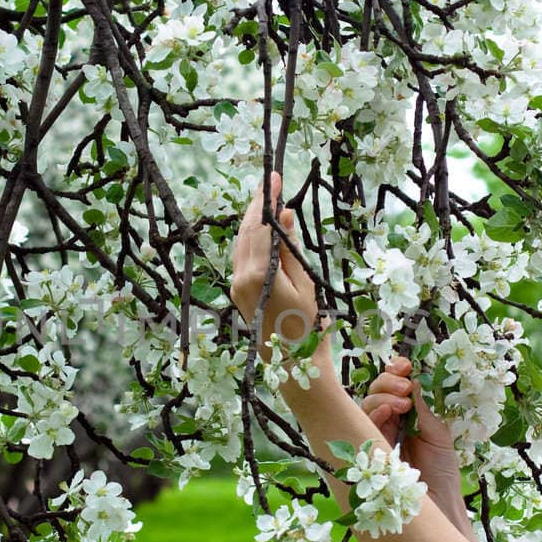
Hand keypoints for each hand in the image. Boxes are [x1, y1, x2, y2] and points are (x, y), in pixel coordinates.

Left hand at [227, 172, 322, 361]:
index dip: (267, 201)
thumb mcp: (305, 284)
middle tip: (271, 181)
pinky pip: (242, 255)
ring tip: (268, 198)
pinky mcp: (237, 290)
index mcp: (259, 275)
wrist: (291, 363)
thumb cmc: (306, 326)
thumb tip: (285, 215)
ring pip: (241, 242)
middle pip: (246, 231)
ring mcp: (236, 284)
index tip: (274, 178)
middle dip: (257, 204)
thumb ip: (291, 249)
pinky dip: (251, 236)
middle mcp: (241, 278)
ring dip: (253, 219)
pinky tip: (262, 226)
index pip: (261, 228)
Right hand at [361, 356, 461, 499]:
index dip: (395, 373)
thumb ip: (422, 410)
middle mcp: (386, 425)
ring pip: (365, 405)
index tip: (406, 365)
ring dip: (382, 396)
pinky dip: (373, 413)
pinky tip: (388, 413)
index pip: (393, 389)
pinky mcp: (367, 450)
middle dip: (387, 381)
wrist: (439, 507)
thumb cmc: (441, 473)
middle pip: (375, 392)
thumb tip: (412, 382)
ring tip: (403, 403)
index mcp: (405, 418)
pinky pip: (360, 425)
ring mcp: (374, 437)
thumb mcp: (437, 435)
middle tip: (405, 387)